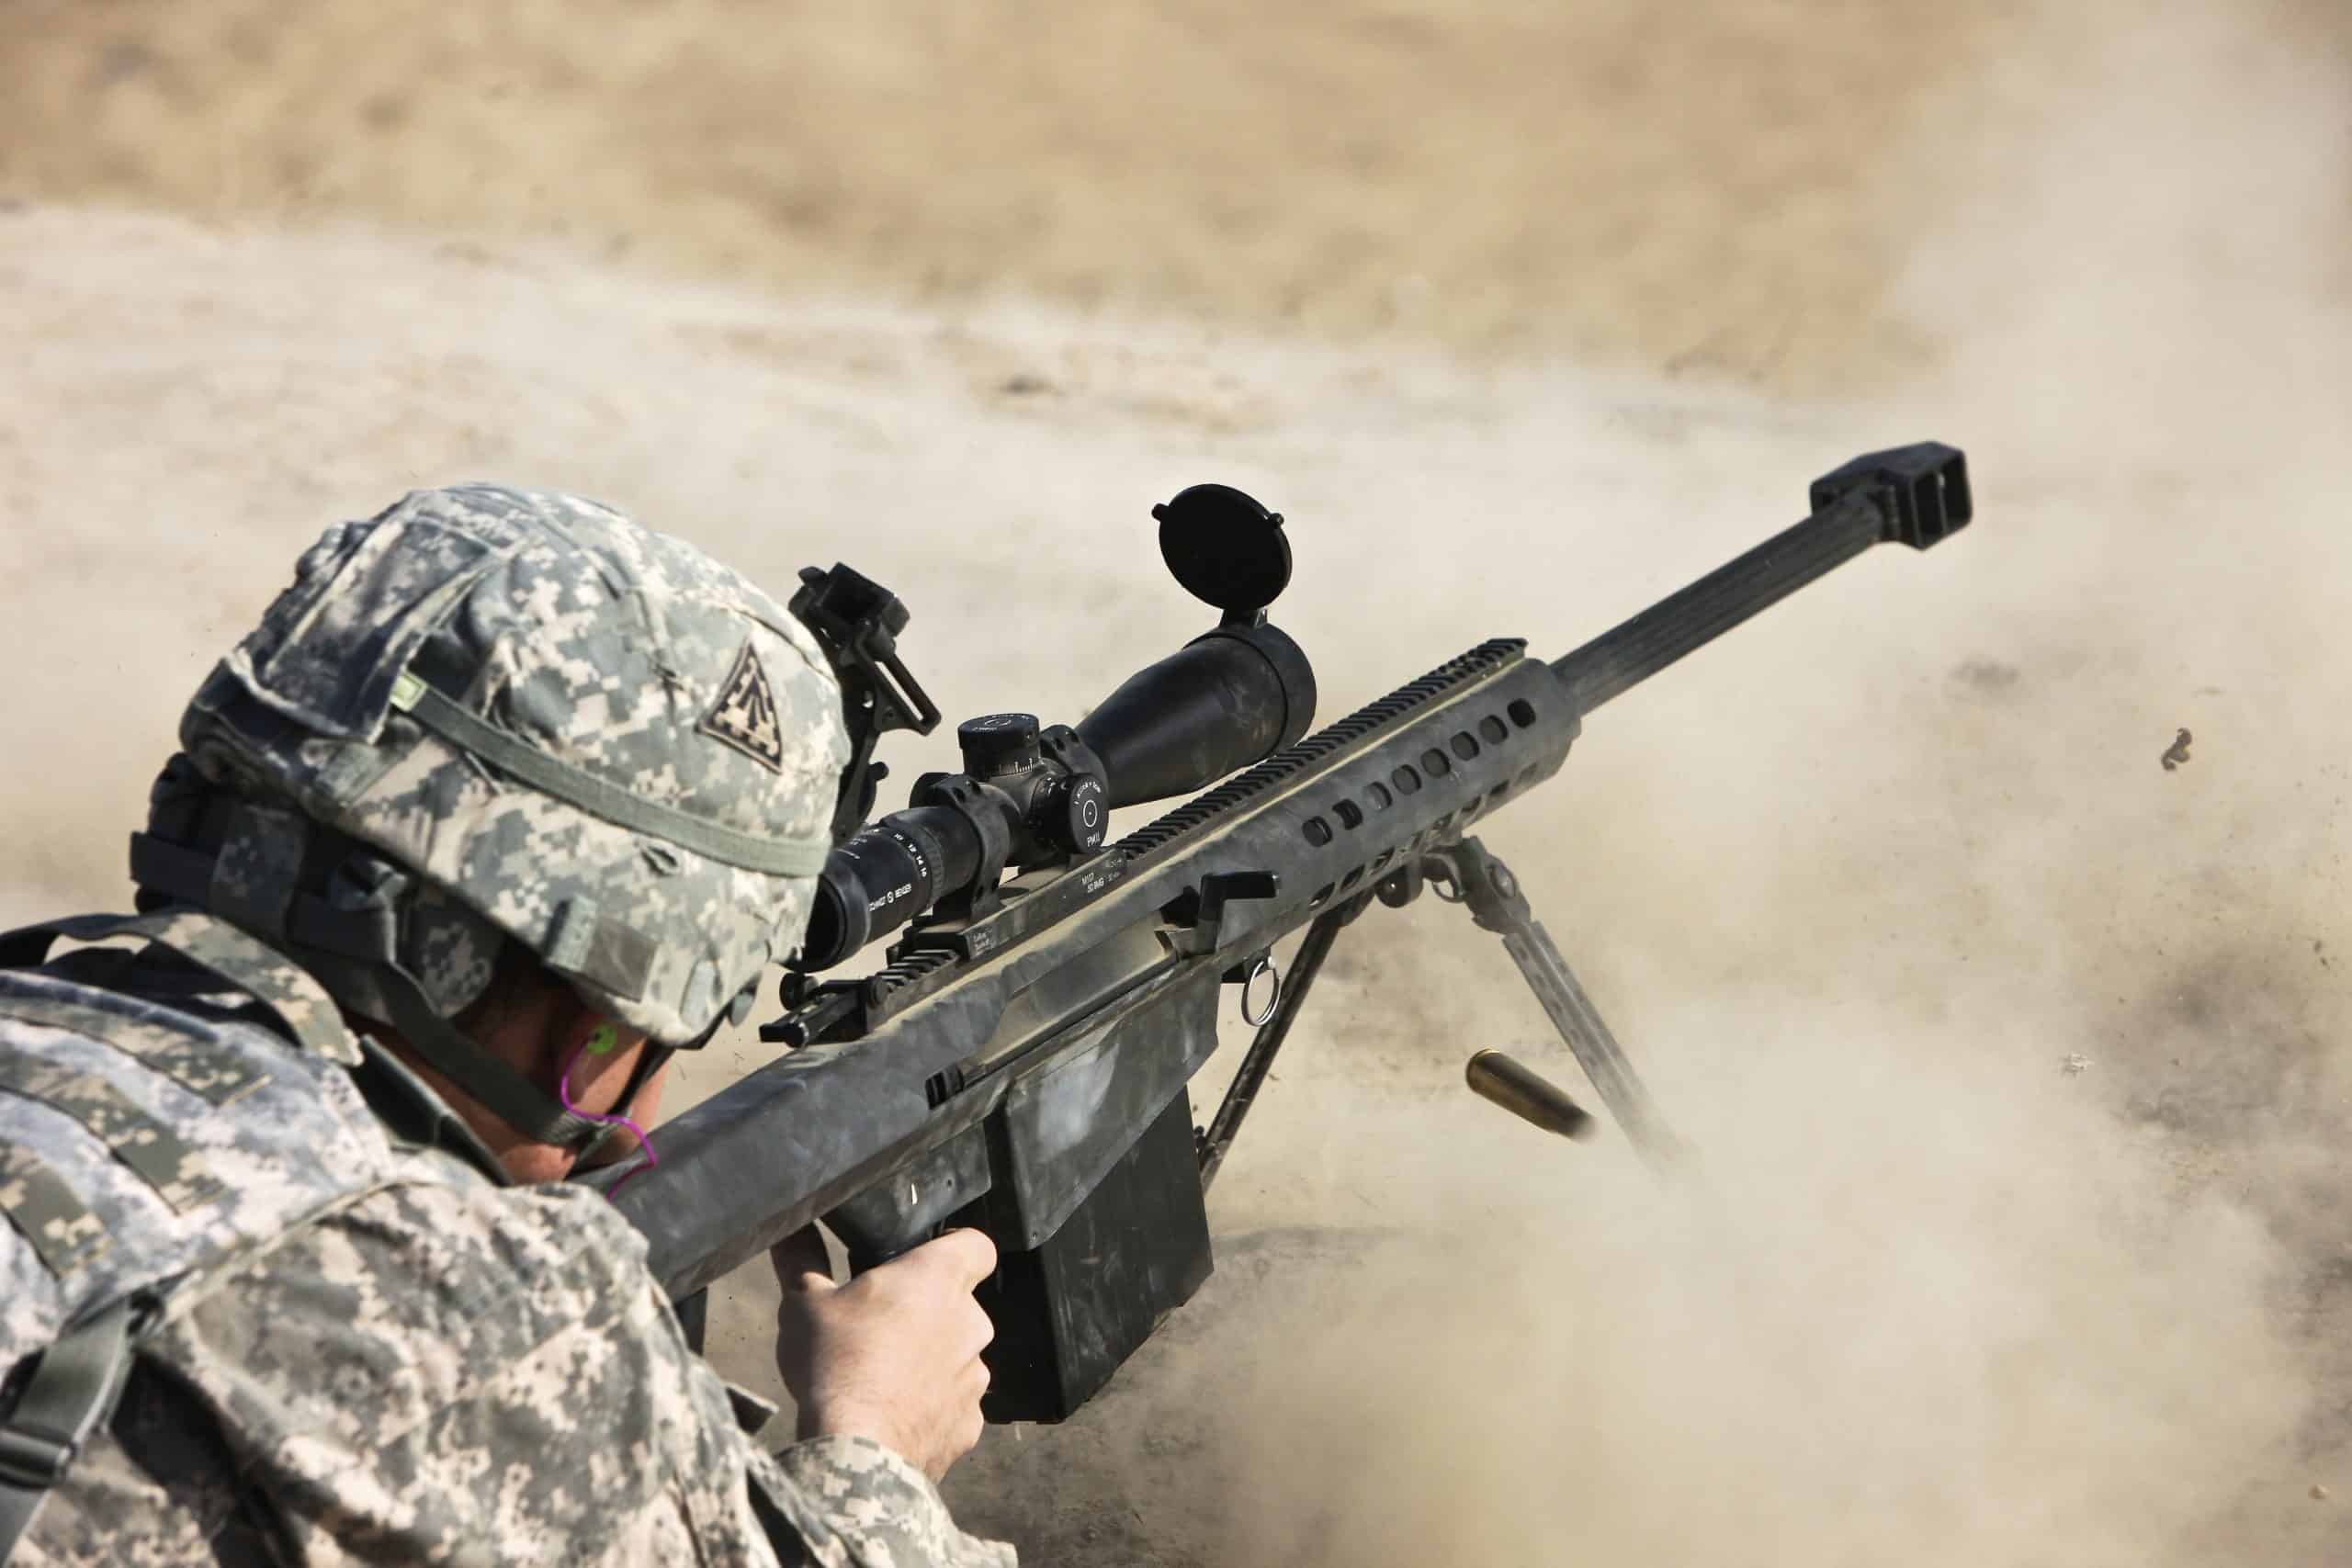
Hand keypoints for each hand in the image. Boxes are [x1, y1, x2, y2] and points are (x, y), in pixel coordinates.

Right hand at [771, 1226, 997, 1480]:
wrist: (854, 1450)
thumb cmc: (834, 1362)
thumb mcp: (805, 1302)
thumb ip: (802, 1259)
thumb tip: (789, 1229)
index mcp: (940, 1278)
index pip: (977, 1245)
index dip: (954, 1249)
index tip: (925, 1261)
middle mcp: (971, 1322)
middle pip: (959, 1305)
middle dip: (928, 1313)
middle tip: (880, 1328)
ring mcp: (975, 1376)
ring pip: (957, 1358)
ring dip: (930, 1362)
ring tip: (882, 1379)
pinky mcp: (969, 1424)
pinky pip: (953, 1407)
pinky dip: (930, 1409)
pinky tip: (893, 1417)